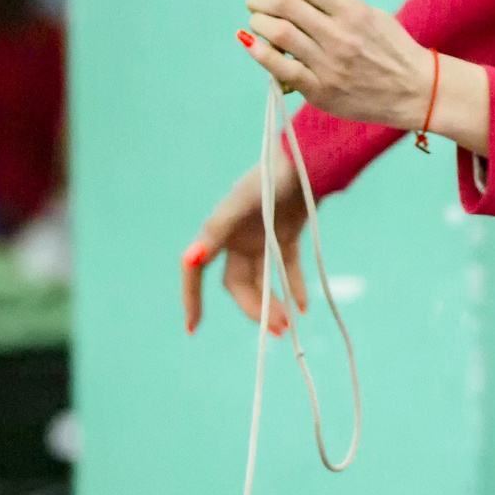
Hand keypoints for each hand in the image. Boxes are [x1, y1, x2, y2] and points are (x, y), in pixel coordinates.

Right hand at [182, 161, 310, 335]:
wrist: (306, 164)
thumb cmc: (269, 182)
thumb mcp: (239, 207)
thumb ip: (215, 233)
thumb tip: (189, 260)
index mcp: (219, 233)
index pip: (197, 272)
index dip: (192, 298)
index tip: (193, 328)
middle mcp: (236, 239)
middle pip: (239, 285)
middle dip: (255, 309)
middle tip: (279, 330)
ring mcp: (261, 239)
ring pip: (263, 281)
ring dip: (274, 304)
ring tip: (292, 325)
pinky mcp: (285, 237)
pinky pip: (287, 270)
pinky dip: (295, 288)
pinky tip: (304, 308)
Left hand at [241, 0, 435, 131]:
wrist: (417, 92)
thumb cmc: (393, 52)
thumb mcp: (371, 16)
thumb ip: (335, 5)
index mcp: (351, 11)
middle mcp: (339, 35)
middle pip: (283, 5)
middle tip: (254, 3)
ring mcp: (329, 65)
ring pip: (277, 33)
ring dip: (258, 23)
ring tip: (257, 24)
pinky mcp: (321, 91)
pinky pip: (280, 68)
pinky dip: (260, 52)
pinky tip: (252, 44)